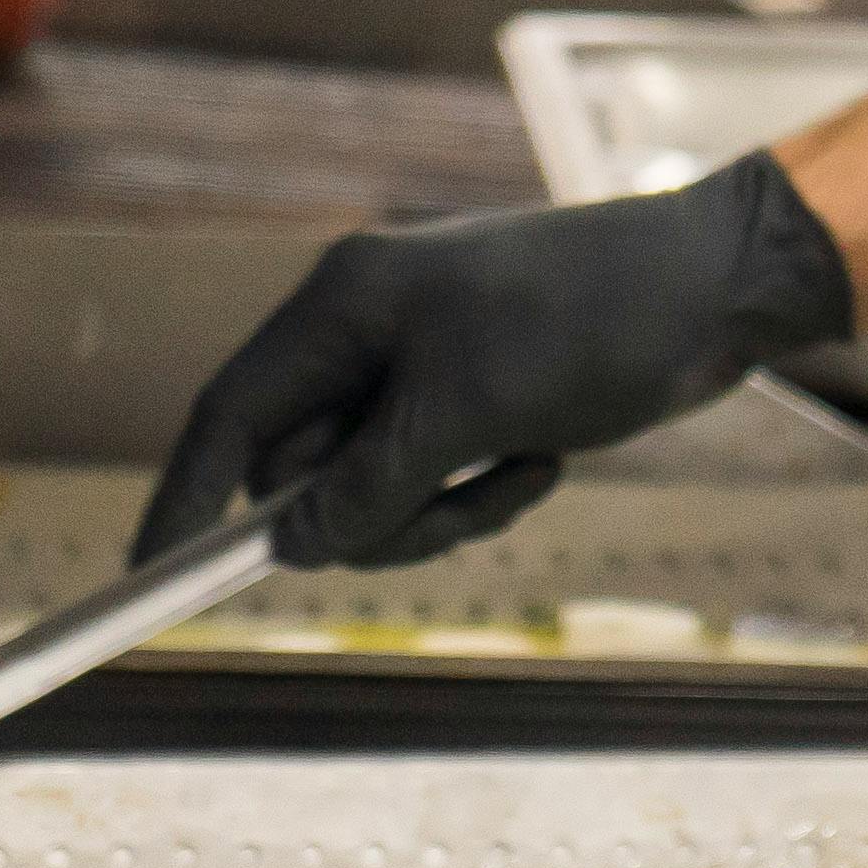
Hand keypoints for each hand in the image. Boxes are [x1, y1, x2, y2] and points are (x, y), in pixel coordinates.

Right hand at [131, 159, 855, 568]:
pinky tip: (547, 459)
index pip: (230, 416)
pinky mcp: (475, 400)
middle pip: (304, 472)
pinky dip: (485, 494)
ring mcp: (424, 367)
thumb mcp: (467, 412)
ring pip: (373, 493)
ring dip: (440, 511)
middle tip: (448, 505)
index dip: (186, 499)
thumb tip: (289, 547)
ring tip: (519, 466)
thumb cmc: (592, 321)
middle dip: (371, 514)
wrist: (719, 287)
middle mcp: (369, 331)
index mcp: (343, 305)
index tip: (147, 579)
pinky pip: (437, 485)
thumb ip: (367, 486)